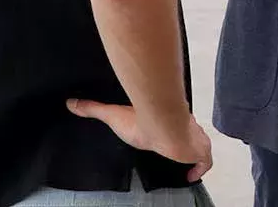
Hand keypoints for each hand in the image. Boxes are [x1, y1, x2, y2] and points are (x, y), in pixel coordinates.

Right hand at [66, 99, 212, 181]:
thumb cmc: (141, 120)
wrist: (162, 124)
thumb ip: (93, 108)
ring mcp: (194, 138)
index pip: (174, 122)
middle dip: (184, 141)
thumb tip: (71, 102)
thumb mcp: (113, 115)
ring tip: (182, 163)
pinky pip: (205, 161)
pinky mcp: (199, 150)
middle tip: (174, 152)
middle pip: (189, 132)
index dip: (171, 129)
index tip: (164, 137)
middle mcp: (185, 125)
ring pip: (199, 145)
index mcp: (167, 116)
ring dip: (192, 154)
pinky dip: (200, 168)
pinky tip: (190, 175)